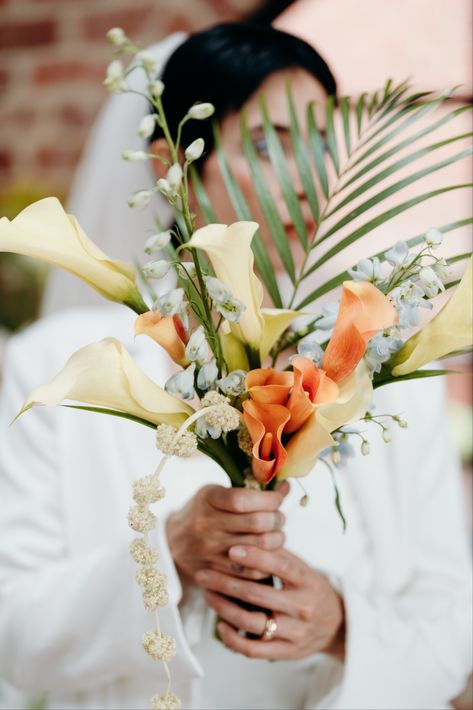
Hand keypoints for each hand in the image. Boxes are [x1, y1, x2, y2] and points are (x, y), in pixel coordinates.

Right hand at [166, 483, 288, 582]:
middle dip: (277, 519)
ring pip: (259, 548)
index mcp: (208, 499)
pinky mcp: (216, 571)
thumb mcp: (218, 493)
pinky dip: (267, 561)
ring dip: (277, 540)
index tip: (277, 499)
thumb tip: (286, 487)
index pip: (243, 499)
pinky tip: (267, 552)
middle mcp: (206, 524)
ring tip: (276, 534)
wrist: (174, 542)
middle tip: (279, 517)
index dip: (268, 499)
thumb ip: (251, 490)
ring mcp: (210, 550)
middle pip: (257, 523)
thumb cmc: (203, 511)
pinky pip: (252, 571)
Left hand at [196, 545, 344, 660]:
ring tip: (208, 595)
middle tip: (203, 573)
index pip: (280, 566)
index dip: (255, 557)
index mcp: (307, 581)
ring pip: (252, 622)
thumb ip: (279, 554)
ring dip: (224, 608)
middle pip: (258, 595)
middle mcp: (302, 607)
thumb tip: (250, 532)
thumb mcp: (303, 568)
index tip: (231, 549)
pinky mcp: (286, 652)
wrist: (337, 625)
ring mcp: (294, 632)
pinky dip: (233, 638)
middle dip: (226, 583)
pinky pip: (253, 649)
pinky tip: (220, 624)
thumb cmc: (311, 589)